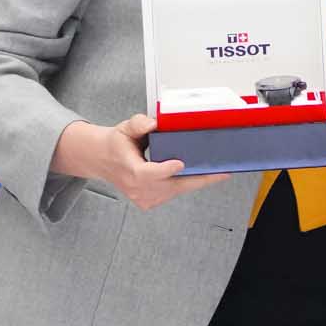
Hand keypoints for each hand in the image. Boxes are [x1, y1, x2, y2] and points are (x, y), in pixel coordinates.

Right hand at [62, 114, 231, 210]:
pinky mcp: (148, 202)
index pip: (146, 174)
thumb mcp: (125, 127)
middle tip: (220, 172)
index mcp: (128, 167)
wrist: (104, 160)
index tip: (179, 163)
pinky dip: (184, 185)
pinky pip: (172, 194)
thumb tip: (154, 123)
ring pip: (174, 191)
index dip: (164, 170)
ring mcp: (142, 197)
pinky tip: (194, 176)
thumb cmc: (117, 143)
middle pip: (170, 186)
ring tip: (215, 172)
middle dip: (197, 179)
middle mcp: (135, 186)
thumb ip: (139, 123)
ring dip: (193, 182)